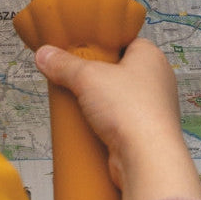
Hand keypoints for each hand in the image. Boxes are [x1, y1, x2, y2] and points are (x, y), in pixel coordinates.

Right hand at [35, 38, 200, 199]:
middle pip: (116, 71)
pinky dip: (102, 124)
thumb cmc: (133, 111)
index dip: (101, 45)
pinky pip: (117, 122)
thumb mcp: (87, 77)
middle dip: (93, 77)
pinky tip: (86, 125)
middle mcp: (155, 81)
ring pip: (115, 99)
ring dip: (96, 103)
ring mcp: (150, 108)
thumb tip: (45, 55)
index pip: (124, 41)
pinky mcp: (141, 132)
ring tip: (76, 103)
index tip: (79, 49)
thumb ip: (63, 64)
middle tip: (73, 77)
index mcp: (150, 57)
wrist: (146, 158)